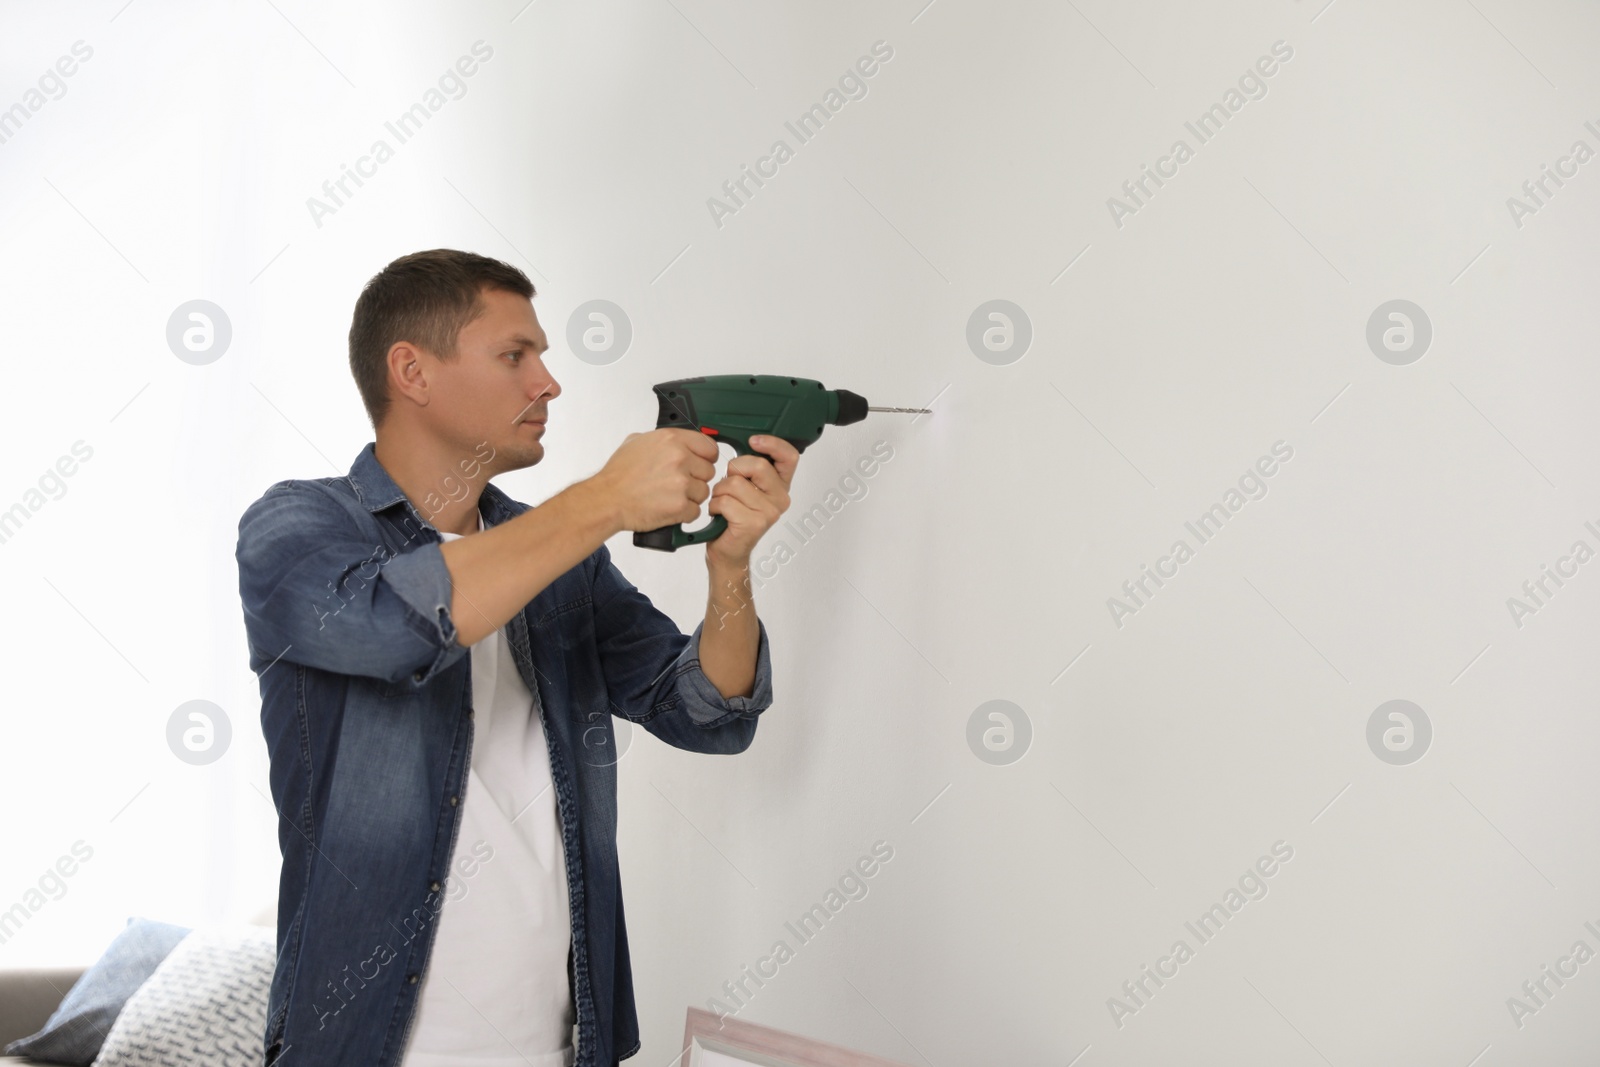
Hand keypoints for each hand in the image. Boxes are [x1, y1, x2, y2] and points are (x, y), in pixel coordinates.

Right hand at [595, 428, 719, 532]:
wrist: (607, 499)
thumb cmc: (618, 474)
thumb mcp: (636, 442)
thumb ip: (661, 440)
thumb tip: (677, 441)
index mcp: (672, 440)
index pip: (710, 447)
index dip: (706, 457)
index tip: (700, 463)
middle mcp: (679, 458)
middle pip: (709, 471)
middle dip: (696, 478)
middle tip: (677, 483)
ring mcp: (681, 483)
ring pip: (704, 492)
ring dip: (691, 497)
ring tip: (669, 496)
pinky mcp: (680, 506)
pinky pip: (695, 511)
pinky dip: (684, 513)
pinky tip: (668, 508)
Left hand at [705, 434, 798, 567]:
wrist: (728, 551)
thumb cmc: (733, 517)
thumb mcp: (744, 486)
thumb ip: (748, 467)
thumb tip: (738, 441)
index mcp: (780, 485)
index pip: (789, 456)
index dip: (773, 444)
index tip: (754, 440)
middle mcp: (781, 498)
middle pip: (757, 465)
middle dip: (734, 471)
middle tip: (730, 486)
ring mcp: (770, 512)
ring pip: (735, 484)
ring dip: (719, 492)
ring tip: (722, 504)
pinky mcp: (755, 523)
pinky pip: (726, 501)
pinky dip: (715, 506)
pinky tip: (719, 515)